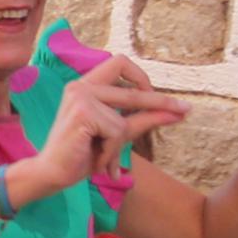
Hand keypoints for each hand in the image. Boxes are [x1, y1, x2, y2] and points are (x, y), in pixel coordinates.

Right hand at [33, 52, 184, 189]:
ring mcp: (80, 97)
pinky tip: (95, 160)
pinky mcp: (82, 113)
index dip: (141, 76)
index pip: (120, 63)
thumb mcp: (117, 134)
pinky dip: (111, 151)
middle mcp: (81, 86)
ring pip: (124, 119)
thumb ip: (144, 119)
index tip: (155, 94)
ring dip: (118, 144)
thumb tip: (179, 111)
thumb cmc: (82, 155)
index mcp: (86, 85)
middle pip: (133, 90)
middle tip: (185, 111)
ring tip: (103, 159)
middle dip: (161, 102)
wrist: (51, 175)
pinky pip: (116, 132)